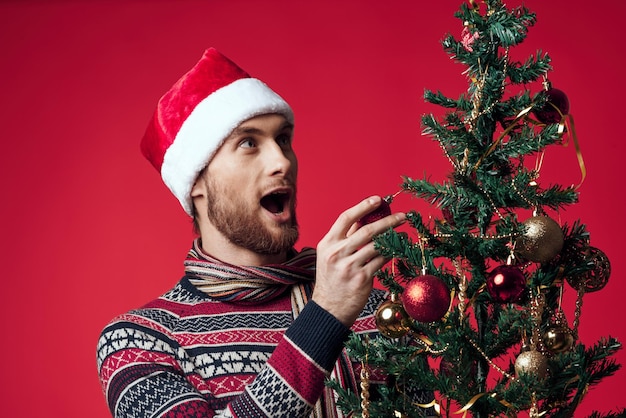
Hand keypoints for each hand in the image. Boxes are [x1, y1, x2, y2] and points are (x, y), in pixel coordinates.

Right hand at [312, 196, 405, 326]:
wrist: (328, 309)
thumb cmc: (331, 281)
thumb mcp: (329, 256)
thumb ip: (344, 238)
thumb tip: (363, 218)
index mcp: (327, 244)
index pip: (345, 218)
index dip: (363, 206)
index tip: (378, 199)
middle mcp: (337, 253)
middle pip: (367, 230)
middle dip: (388, 220)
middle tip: (402, 216)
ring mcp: (349, 266)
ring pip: (376, 245)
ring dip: (392, 237)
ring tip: (402, 233)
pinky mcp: (362, 278)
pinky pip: (381, 261)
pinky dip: (389, 254)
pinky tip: (396, 250)